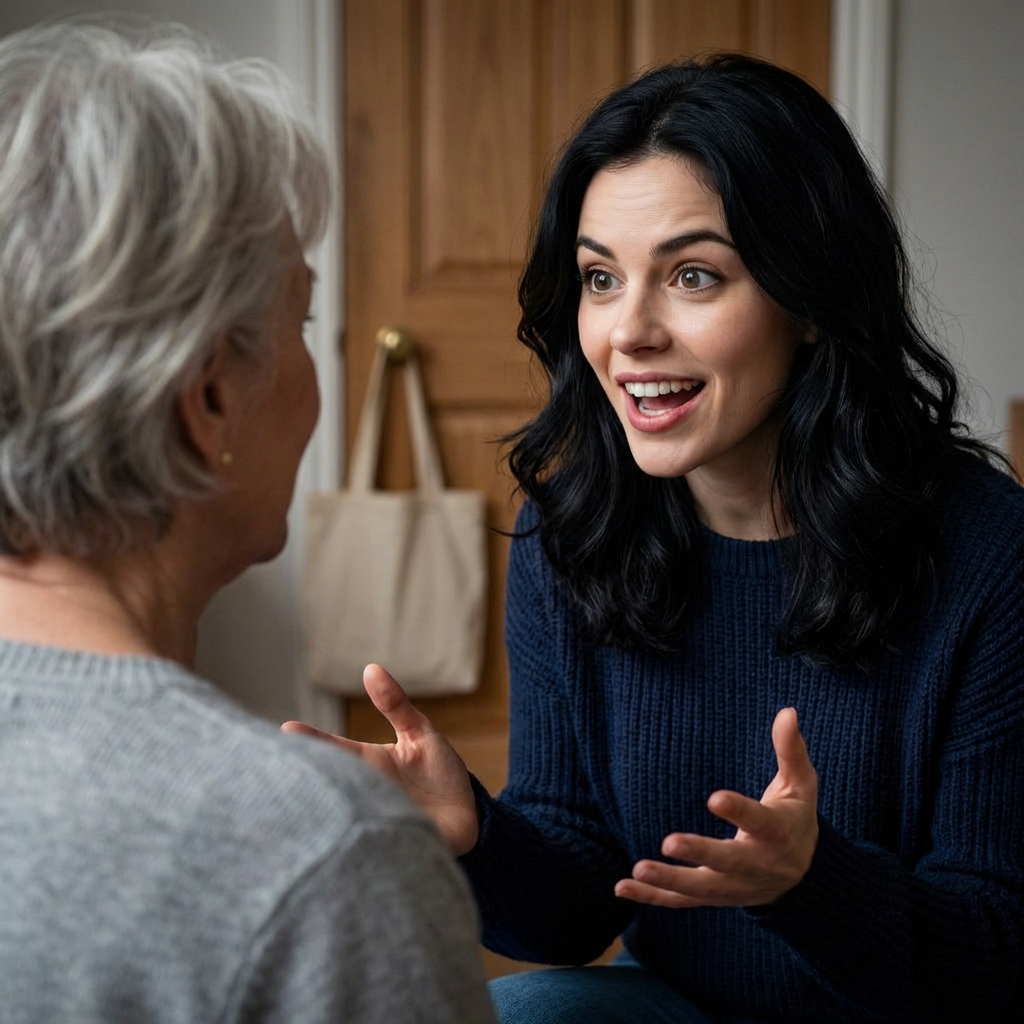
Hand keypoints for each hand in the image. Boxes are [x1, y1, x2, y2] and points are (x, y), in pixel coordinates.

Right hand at [282, 664, 479, 855]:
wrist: (468, 818)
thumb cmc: (439, 772)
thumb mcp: (420, 733)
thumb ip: (396, 705)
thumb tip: (371, 668)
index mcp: (367, 764)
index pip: (333, 750)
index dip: (311, 741)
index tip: (284, 730)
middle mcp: (364, 792)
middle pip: (328, 785)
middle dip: (305, 779)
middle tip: (276, 769)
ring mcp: (373, 820)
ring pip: (340, 818)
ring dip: (325, 813)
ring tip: (301, 806)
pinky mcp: (388, 847)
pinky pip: (365, 848)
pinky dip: (353, 847)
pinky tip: (337, 846)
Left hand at [615, 707, 818, 907]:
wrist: (805, 878)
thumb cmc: (796, 819)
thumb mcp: (801, 785)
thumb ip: (791, 750)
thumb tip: (787, 711)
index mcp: (777, 832)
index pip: (759, 821)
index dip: (738, 810)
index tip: (714, 798)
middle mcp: (757, 864)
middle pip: (728, 862)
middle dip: (700, 853)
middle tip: (668, 842)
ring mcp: (735, 886)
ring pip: (701, 888)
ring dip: (669, 881)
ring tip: (638, 869)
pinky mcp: (715, 897)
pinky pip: (682, 902)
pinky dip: (652, 898)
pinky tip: (622, 887)